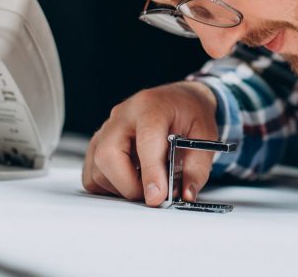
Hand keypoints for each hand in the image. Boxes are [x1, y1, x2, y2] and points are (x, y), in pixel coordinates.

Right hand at [82, 81, 217, 206]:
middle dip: (129, 185)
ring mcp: (107, 128)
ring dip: (121, 187)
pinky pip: (92, 173)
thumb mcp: (205, 136)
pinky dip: (109, 185)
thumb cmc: (190, 114)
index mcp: (151, 107)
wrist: (179, 100)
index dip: (151, 173)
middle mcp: (122, 115)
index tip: (157, 196)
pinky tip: (131, 179)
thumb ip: (196, 167)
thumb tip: (185, 194)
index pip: (145, 141)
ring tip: (146, 183)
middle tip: (154, 193)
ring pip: (97, 168)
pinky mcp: (98, 143)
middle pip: (108, 155)